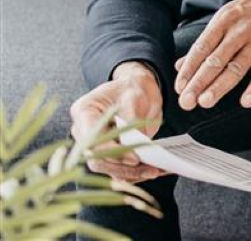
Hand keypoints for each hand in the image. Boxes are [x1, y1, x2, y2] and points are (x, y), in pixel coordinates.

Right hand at [69, 61, 166, 182]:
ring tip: (155, 171)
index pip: (91, 140)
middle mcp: (84, 132)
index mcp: (83, 112)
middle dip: (123, 168)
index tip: (134, 157)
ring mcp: (95, 145)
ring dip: (131, 174)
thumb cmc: (132, 89)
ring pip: (107, 169)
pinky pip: (117, 169)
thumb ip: (130, 121)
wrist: (137, 90)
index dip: (111, 152)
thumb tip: (135, 147)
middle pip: (97, 160)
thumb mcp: (133, 97)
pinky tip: (154, 171)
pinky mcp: (109, 154)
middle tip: (150, 169)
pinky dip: (135, 173)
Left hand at [174, 0, 250, 110]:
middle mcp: (241, 30)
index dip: (189, 68)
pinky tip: (246, 101)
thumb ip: (207, 42)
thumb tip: (180, 66)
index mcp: (225, 19)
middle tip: (187, 101)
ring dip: (220, 86)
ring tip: (206, 101)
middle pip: (216, 59)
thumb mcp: (229, 18)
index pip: (202, 47)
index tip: (180, 87)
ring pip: (237, 67)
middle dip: (199, 81)